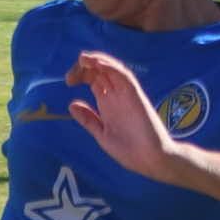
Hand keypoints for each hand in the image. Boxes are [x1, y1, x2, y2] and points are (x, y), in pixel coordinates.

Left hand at [64, 50, 177, 180]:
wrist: (150, 159)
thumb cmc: (129, 150)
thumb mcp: (102, 134)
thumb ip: (88, 119)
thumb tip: (72, 104)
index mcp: (107, 103)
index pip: (94, 79)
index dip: (80, 74)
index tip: (69, 82)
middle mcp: (116, 95)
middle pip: (100, 71)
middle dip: (84, 67)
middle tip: (70, 76)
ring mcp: (126, 94)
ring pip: (112, 69)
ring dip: (97, 61)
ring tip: (83, 59)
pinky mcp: (135, 96)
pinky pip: (124, 76)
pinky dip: (111, 67)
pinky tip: (99, 64)